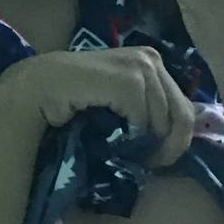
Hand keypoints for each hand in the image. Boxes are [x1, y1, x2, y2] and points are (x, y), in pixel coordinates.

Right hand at [0, 46, 195, 168]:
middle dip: (170, 146)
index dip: (178, 138)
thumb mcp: (121, 103)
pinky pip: (144, 119)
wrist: (39, 89)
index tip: (159, 158)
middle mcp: (151, 58)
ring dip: (148, 144)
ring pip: (164, 120)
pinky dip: (133, 136)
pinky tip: (118, 143)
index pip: (184, 106)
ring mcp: (140, 66)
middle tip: (150, 165)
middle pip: (182, 113)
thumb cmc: (76, 99)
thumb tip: (177, 138)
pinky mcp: (128, 79)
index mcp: (152, 61)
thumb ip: (147, 110)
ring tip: (131, 156)